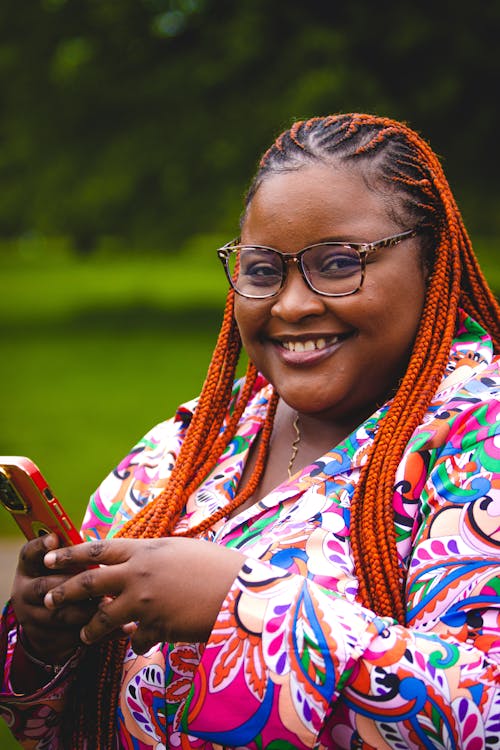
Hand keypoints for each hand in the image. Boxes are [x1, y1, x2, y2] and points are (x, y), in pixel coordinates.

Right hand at [11, 534, 97, 665]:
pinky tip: (124, 626)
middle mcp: (24, 593)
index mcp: (28, 569)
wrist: (48, 625)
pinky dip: (101, 633)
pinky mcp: (47, 640)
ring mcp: (32, 619)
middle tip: (98, 579)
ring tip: (110, 603)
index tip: (55, 538)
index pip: (29, 553)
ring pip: (60, 616)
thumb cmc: (64, 581)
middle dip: (73, 583)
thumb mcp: (62, 567)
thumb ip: (73, 556)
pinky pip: (74, 637)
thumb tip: (92, 544)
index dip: (41, 545)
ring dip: (87, 610)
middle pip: (45, 586)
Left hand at [43, 537, 244, 652]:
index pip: (98, 548)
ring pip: (103, 619)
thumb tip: (137, 561)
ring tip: (83, 634)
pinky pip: (135, 639)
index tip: (50, 557)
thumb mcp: (182, 550)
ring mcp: (145, 602)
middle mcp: (139, 574)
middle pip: (89, 583)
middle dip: (64, 592)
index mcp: (146, 549)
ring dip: (90, 628)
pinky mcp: (156, 627)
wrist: (241, 592)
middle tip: (47, 599)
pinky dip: (136, 641)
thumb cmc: (217, 565)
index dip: (71, 554)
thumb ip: (154, 556)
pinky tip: (140, 641)